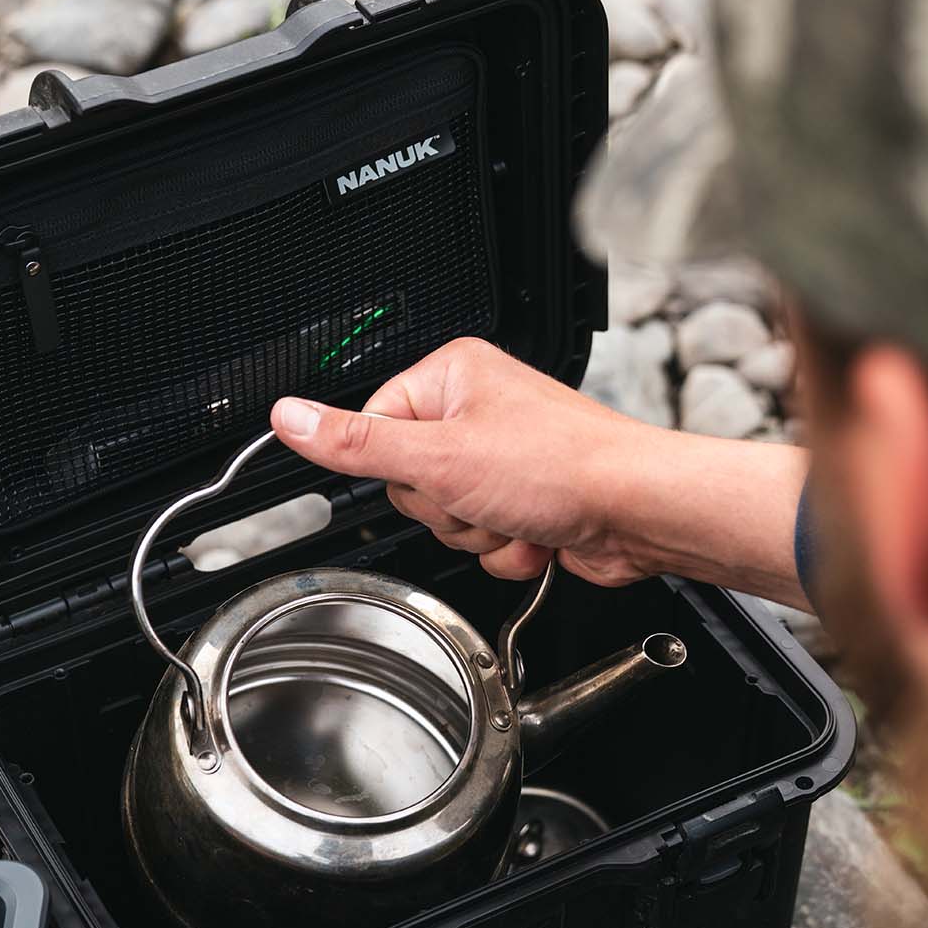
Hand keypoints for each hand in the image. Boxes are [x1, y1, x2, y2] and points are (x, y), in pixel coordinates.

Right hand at [271, 339, 810, 607]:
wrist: (638, 512)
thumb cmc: (566, 466)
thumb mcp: (441, 457)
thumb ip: (357, 444)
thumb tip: (289, 418)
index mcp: (452, 377)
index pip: (375, 430)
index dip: (401, 469)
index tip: (435, 474)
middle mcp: (477, 412)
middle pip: (409, 483)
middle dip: (447, 508)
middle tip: (483, 496)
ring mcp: (503, 461)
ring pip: (446, 520)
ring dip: (479, 534)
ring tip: (517, 513)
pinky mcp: (526, 504)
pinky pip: (483, 542)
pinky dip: (508, 550)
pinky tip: (537, 533)